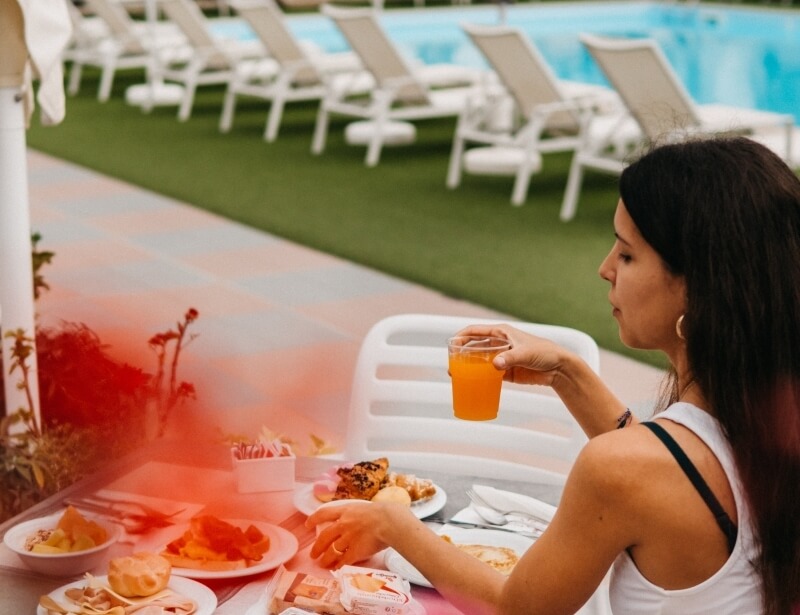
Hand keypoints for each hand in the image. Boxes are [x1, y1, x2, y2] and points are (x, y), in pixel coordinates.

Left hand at [306, 501, 416, 568]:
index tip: (307, 524)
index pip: (324, 513)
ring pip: (331, 551)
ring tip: (322, 564)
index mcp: (346, 510)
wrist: (390, 521)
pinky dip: (338, 566)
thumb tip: (358, 520)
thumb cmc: (384, 513)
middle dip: (317, 547)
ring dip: (325, 559)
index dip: (313, 519)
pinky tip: (336, 569)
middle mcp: (344, 524)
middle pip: (324, 537)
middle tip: (313, 554)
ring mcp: (348, 538)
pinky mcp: (355, 551)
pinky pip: (343, 561)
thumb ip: (358, 514)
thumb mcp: (366, 508)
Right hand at [455, 324, 569, 386]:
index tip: (451, 344)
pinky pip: (488, 374)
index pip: (475, 331)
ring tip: (457, 376)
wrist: (558, 368)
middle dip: (461, 354)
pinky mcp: (506, 372)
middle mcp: (498, 344)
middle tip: (451, 365)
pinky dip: (479, 378)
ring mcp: (501, 358)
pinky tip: (472, 384)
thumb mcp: (526, 353)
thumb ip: (510, 358)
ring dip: (468, 367)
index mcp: (501, 332)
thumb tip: (494, 365)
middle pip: (474, 347)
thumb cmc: (545, 352)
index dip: (461, 336)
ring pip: (479, 361)